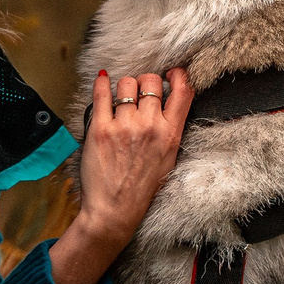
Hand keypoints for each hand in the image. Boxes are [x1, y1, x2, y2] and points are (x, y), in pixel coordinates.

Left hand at [47, 67, 190, 283]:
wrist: (115, 210)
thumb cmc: (142, 187)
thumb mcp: (169, 158)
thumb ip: (170, 129)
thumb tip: (168, 101)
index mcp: (171, 134)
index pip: (183, 90)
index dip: (178, 75)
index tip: (171, 73)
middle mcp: (150, 126)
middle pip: (151, 81)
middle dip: (146, 82)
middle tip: (140, 92)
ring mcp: (124, 126)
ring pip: (126, 83)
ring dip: (124, 87)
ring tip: (121, 99)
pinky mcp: (100, 129)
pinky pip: (101, 93)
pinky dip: (101, 83)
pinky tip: (102, 80)